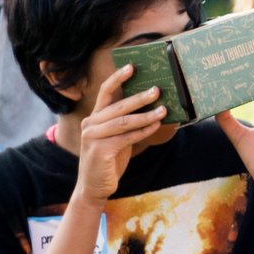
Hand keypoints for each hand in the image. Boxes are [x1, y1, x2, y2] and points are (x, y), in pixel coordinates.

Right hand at [73, 65, 164, 206]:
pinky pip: (127, 137)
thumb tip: (151, 108)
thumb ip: (125, 124)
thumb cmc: (108, 161)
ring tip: (163, 109)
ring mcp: (93, 137)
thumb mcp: (115, 139)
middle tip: (157, 89)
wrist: (94, 187)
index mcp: (94, 118)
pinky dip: (143, 131)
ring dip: (146, 115)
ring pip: (124, 121)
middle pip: (118, 105)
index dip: (117, 78)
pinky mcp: (101, 150)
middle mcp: (91, 124)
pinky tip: (156, 126)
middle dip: (139, 96)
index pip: (105, 93)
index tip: (131, 66)